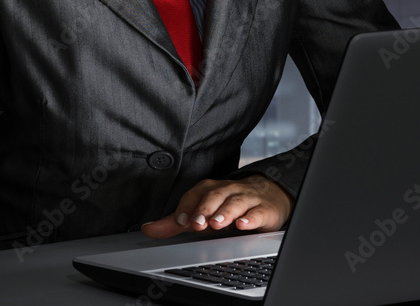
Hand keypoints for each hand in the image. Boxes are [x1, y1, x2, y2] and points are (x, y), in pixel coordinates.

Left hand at [142, 176, 293, 239]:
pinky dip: (250, 218)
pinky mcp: (264, 210)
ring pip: (235, 203)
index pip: (196, 194)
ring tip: (217, 223)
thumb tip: (149, 229)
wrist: (270, 196)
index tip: (180, 221)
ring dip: (225, 213)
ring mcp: (247, 199)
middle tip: (197, 224)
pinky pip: (258, 212)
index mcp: (212, 190)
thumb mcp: (204, 211)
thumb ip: (176, 222)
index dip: (187, 206)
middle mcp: (228, 191)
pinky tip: (244, 224)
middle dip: (205, 209)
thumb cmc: (232, 204)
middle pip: (215, 196)